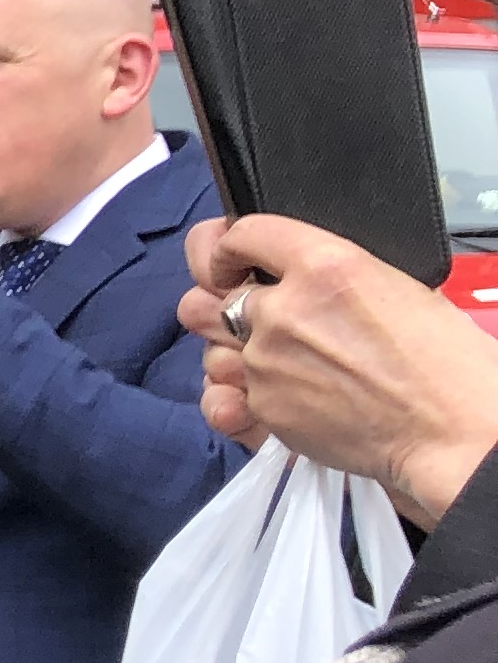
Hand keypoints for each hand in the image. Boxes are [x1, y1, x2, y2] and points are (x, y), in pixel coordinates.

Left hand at [183, 214, 497, 523]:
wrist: (451, 430)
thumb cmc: (443, 362)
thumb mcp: (395, 286)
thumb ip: (329, 278)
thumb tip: (295, 279)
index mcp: (325, 265)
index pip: (243, 232)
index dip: (227, 245)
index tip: (229, 259)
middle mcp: (283, 308)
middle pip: (209, 296)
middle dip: (222, 305)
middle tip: (248, 318)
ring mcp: (265, 359)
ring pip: (213, 349)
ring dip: (235, 355)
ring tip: (281, 367)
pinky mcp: (263, 406)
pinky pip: (225, 397)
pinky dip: (245, 399)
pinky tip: (276, 398)